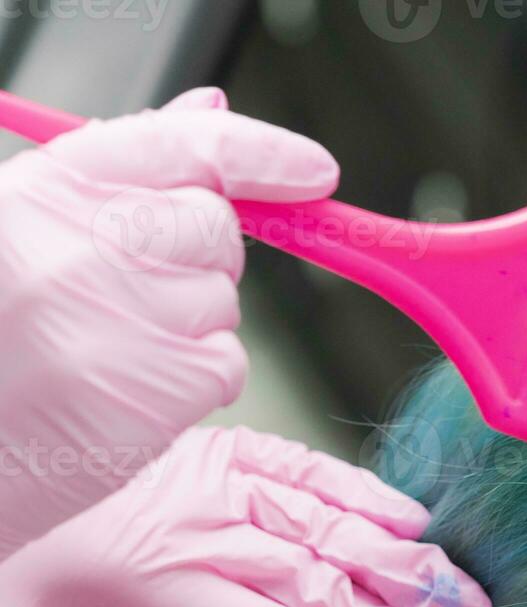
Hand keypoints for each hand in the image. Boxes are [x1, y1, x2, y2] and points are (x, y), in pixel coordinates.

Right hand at [0, 87, 339, 557]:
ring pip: (224, 303)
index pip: (193, 145)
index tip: (313, 171)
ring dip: (186, 329)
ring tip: (103, 353)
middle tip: (118, 302)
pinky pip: (227, 365)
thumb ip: (124, 173)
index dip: (266, 154)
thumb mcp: (30, 227)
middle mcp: (101, 238)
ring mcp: (138, 309)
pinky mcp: (171, 379)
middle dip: (194, 263)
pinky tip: (122, 392)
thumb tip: (211, 110)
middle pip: (218, 230)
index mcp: (59, 187)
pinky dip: (191, 384)